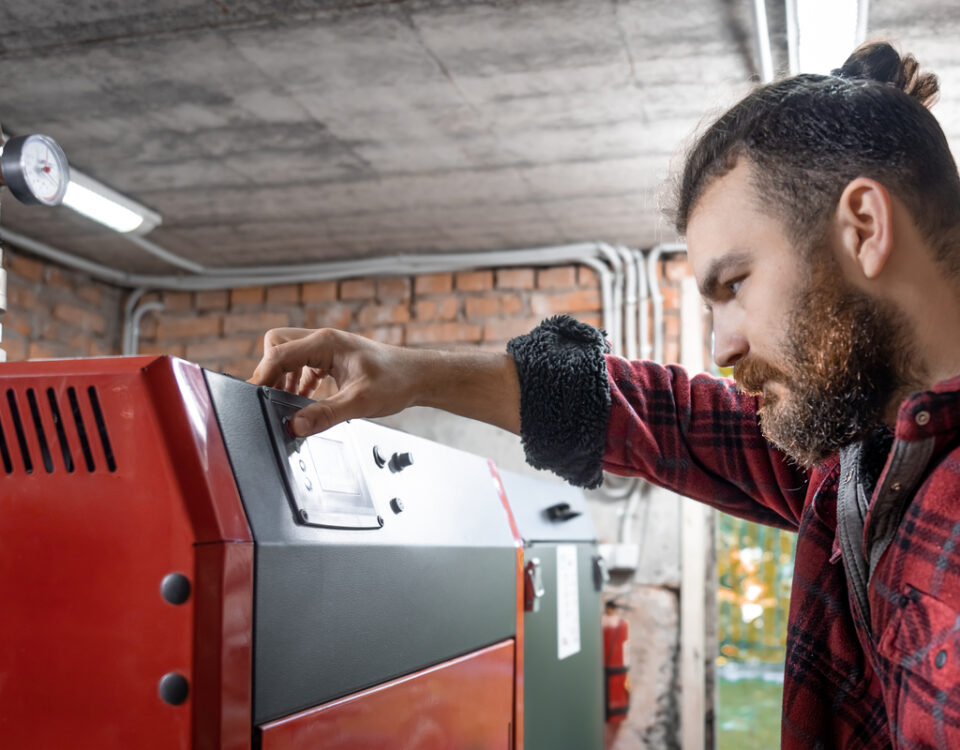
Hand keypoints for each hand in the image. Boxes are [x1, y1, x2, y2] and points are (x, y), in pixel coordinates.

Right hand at [250, 327, 417, 435]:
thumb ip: (325, 414)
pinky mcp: (332, 359)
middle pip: (277, 345)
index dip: (262, 376)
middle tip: (272, 398)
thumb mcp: (359, 402)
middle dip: (270, 371)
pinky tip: (303, 400)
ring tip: (287, 402)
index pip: (278, 353)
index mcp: (326, 343)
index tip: (255, 397)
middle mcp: (323, 340)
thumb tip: (295, 425)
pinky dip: (297, 381)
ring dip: (283, 377)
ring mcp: (327, 348)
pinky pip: (302, 364)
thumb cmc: (396, 381)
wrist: (418, 377)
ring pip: (288, 354)